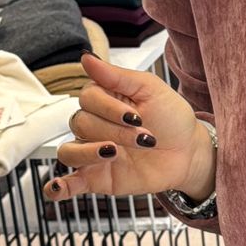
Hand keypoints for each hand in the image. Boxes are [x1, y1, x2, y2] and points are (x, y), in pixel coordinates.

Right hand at [40, 53, 214, 205]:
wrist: (189, 153)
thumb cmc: (171, 118)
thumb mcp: (150, 89)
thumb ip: (116, 76)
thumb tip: (85, 57)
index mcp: (103, 100)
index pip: (87, 99)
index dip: (108, 108)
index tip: (136, 116)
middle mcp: (94, 126)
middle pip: (81, 124)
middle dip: (114, 131)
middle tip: (145, 138)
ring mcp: (93, 152)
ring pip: (68, 152)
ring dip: (88, 152)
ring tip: (114, 153)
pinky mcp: (98, 177)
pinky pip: (69, 183)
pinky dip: (58, 187)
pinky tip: (56, 188)